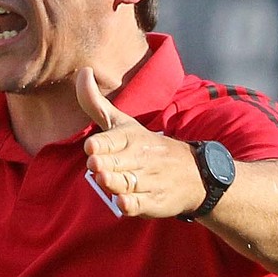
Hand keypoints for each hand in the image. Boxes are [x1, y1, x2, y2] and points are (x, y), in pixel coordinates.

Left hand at [77, 67, 204, 219]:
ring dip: (115, 182)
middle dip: (106, 162)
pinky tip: (122, 202)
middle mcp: (140, 158)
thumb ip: (97, 104)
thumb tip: (83, 72)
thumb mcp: (124, 123)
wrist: (194, 174)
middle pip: (118, 162)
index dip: (102, 144)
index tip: (91, 146)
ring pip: (127, 183)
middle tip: (95, 162)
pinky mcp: (153, 202)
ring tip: (103, 178)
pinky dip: (131, 204)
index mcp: (131, 137)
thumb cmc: (147, 146)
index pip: (114, 139)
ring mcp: (148, 181)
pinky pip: (140, 204)